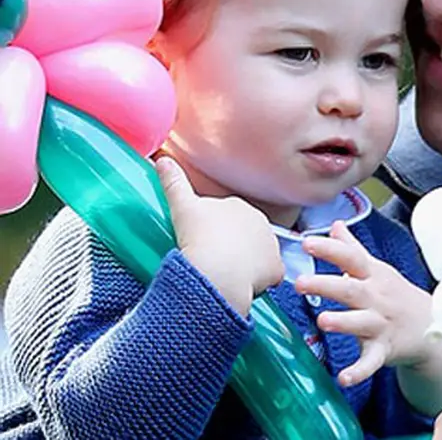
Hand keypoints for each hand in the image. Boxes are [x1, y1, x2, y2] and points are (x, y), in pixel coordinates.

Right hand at [157, 156, 283, 315]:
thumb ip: (173, 182)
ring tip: (226, 274)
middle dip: (234, 247)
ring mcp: (271, 245)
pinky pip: (269, 275)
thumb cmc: (198, 236)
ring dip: (247, 264)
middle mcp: (261, 222)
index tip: (204, 242)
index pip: (229, 218)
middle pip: (246, 237)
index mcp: (238, 206)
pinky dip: (260, 282)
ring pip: (258, 256)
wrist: (217, 268)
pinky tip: (243, 285)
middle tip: (213, 259)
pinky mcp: (276, 267)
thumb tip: (161, 160)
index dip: (216, 232)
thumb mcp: (182, 206)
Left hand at [296, 222, 440, 386]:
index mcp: (373, 276)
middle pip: (351, 289)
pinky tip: (343, 378)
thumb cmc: (396, 295)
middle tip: (299, 282)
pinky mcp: (384, 350)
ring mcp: (381, 325)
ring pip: (360, 323)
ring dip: (343, 322)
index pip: (351, 258)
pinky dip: (358, 371)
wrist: (432, 326)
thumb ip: (353, 249)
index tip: (307, 242)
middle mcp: (376, 298)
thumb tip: (335, 225)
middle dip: (326, 285)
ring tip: (322, 320)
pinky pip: (371, 361)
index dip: (330, 250)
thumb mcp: (378, 269)